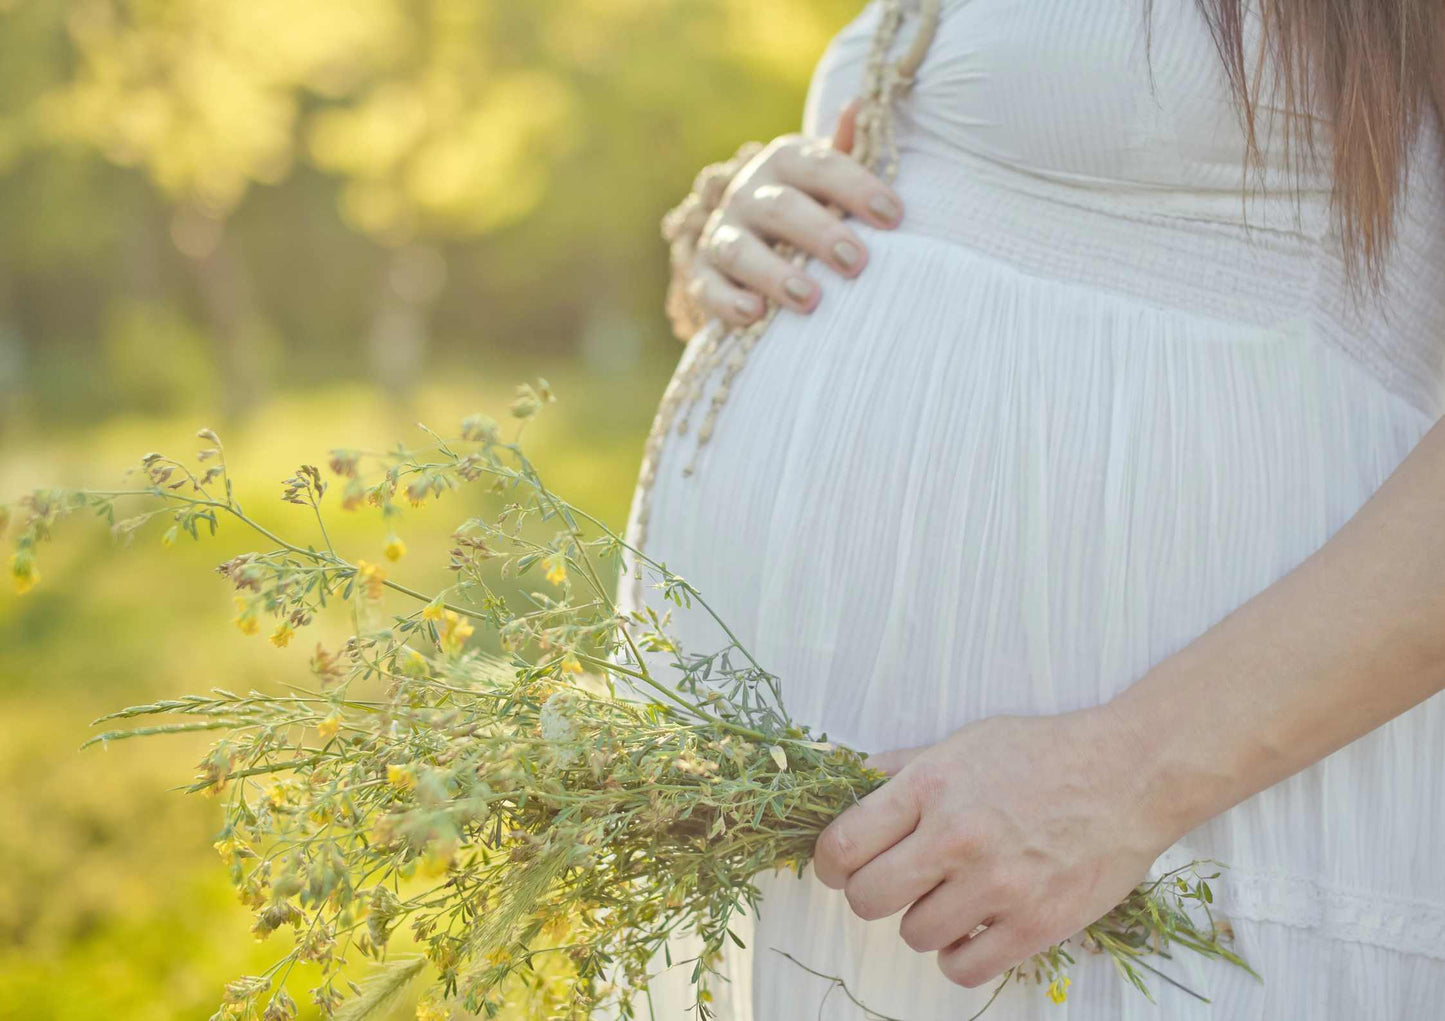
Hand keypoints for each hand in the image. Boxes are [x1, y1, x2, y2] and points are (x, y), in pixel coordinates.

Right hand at [689, 101, 904, 326]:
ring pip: (740, 251)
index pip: (820, 166)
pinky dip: (728, 301)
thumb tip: (857, 105)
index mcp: (784, 162)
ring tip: (809, 299)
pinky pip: (709, 287)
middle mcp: (747, 193)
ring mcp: (722, 233)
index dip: (856, 188)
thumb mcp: (827, 176)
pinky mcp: (704, 274)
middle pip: (781, 208)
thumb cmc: (810, 204)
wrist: (753, 234)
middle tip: (856, 262)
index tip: (894, 217)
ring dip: (774, 274)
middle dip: (820, 233)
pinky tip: (754, 314)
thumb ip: (846, 152)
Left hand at [813, 708, 1175, 988]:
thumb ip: (903, 768)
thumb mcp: (964, 742)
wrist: (1129, 775)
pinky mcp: (1034, 925)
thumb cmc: (1044, 754)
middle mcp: (956, 837)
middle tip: (894, 883)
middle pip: (868, 898)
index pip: (844, 844)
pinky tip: (973, 928)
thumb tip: (847, 781)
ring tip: (950, 896)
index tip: (840, 866)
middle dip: (870, 894)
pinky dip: (958, 955)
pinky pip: (961, 968)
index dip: (830, 863)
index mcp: (931, 786)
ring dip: (921, 922)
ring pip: (913, 936)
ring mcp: (996, 885)